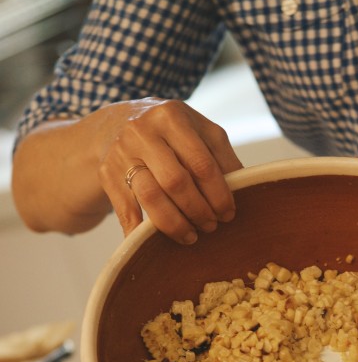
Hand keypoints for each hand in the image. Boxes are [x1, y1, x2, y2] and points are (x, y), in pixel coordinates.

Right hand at [97, 98, 242, 241]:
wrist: (116, 124)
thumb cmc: (169, 133)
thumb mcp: (197, 131)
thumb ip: (220, 155)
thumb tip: (246, 187)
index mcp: (172, 116)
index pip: (202, 163)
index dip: (218, 194)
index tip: (229, 214)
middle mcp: (143, 131)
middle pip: (176, 182)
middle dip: (199, 211)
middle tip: (211, 227)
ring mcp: (121, 152)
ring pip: (151, 197)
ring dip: (175, 224)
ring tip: (191, 237)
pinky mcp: (107, 174)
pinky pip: (126, 210)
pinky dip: (139, 232)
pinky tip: (152, 244)